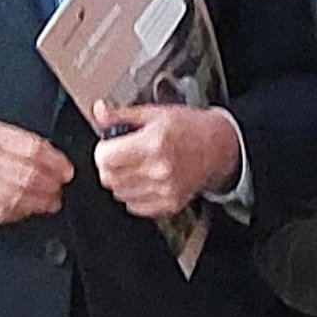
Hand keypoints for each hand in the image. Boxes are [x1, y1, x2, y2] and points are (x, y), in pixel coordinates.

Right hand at [0, 116, 72, 224]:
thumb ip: (2, 136)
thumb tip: (36, 150)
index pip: (31, 147)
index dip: (54, 160)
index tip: (65, 166)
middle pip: (29, 173)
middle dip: (52, 182)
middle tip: (62, 185)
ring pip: (19, 195)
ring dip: (41, 200)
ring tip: (51, 200)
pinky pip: (1, 211)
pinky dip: (20, 212)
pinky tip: (28, 209)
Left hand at [92, 100, 240, 218]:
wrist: (217, 146)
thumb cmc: (188, 127)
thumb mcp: (153, 112)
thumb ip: (121, 115)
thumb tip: (99, 110)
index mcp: (153, 143)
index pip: (106, 158)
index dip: (102, 150)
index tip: (108, 144)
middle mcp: (159, 169)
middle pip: (109, 178)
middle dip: (108, 165)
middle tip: (119, 154)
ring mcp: (165, 190)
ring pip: (119, 193)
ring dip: (120, 180)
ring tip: (133, 165)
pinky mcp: (170, 204)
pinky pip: (134, 206)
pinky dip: (133, 194)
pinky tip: (143, 179)